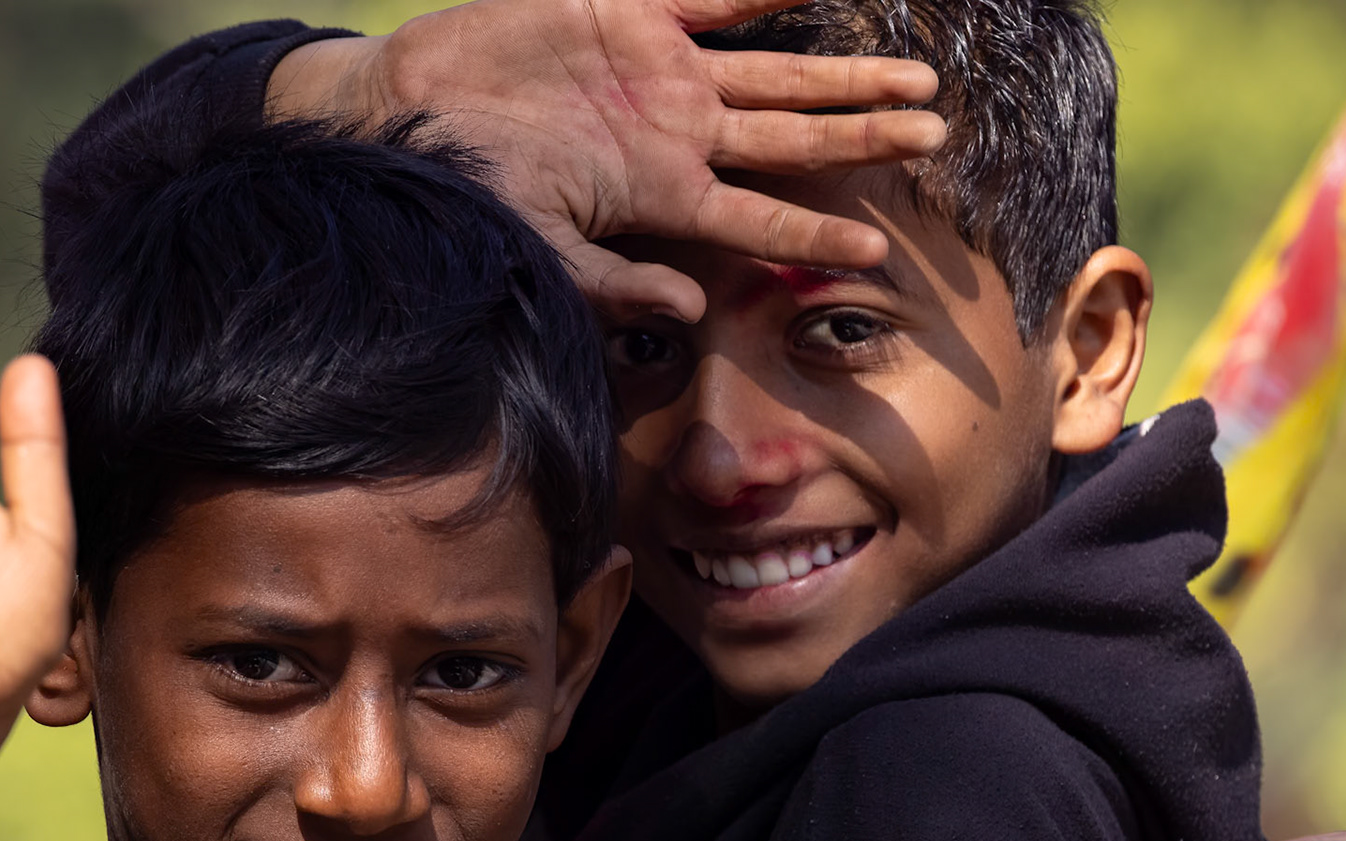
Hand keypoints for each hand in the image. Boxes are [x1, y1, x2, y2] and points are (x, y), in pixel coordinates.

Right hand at [271, 0, 944, 320]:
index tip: (877, 252)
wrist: (408, 110)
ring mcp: (661, 73)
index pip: (757, 222)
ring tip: (916, 81)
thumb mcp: (536, 247)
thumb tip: (691, 306)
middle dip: (865, 139)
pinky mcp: (630, 14)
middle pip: (792, 141)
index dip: (814, 234)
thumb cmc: (469, 190)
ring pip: (776, 73)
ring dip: (845, 77)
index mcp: (660, 196)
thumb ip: (612, 280)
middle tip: (937, 140)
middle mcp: (677, 136)